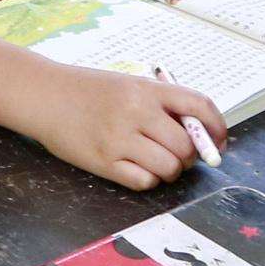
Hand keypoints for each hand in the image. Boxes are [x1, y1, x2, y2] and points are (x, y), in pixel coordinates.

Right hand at [32, 67, 225, 190]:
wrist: (45, 95)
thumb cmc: (89, 90)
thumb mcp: (129, 84)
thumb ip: (162, 104)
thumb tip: (200, 134)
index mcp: (147, 89)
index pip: (199, 106)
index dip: (217, 127)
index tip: (219, 141)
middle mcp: (136, 111)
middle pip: (186, 145)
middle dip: (190, 156)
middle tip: (180, 156)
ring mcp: (119, 138)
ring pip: (169, 167)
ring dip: (170, 171)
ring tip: (158, 164)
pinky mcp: (104, 161)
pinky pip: (144, 181)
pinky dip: (148, 180)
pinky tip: (137, 169)